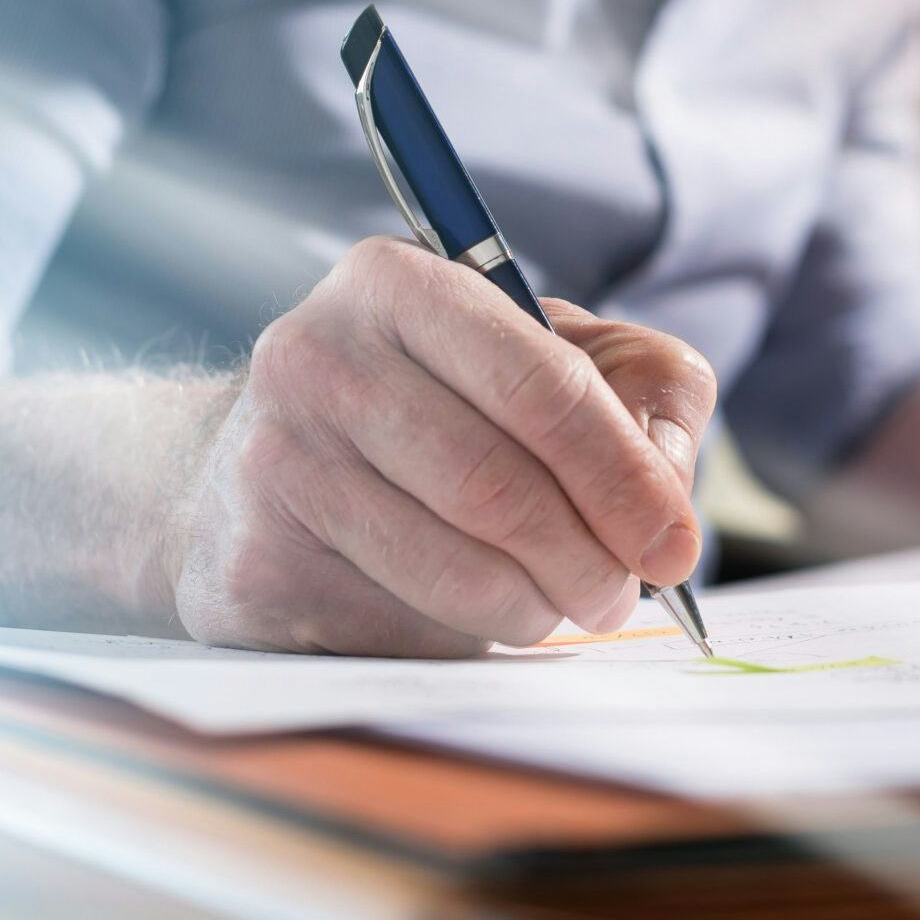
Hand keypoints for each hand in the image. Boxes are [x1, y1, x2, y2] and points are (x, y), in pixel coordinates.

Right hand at [167, 238, 715, 656]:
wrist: (246, 474)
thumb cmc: (433, 406)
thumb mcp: (549, 354)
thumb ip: (644, 392)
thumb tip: (667, 501)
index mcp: (396, 283)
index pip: (540, 385)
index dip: (623, 476)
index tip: (673, 545)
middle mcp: (317, 358)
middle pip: (496, 485)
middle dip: (586, 557)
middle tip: (620, 594)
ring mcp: (273, 461)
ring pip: (451, 565)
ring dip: (534, 607)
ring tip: (556, 605)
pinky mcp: (254, 561)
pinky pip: (397, 622)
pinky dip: (462, 635)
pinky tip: (471, 612)